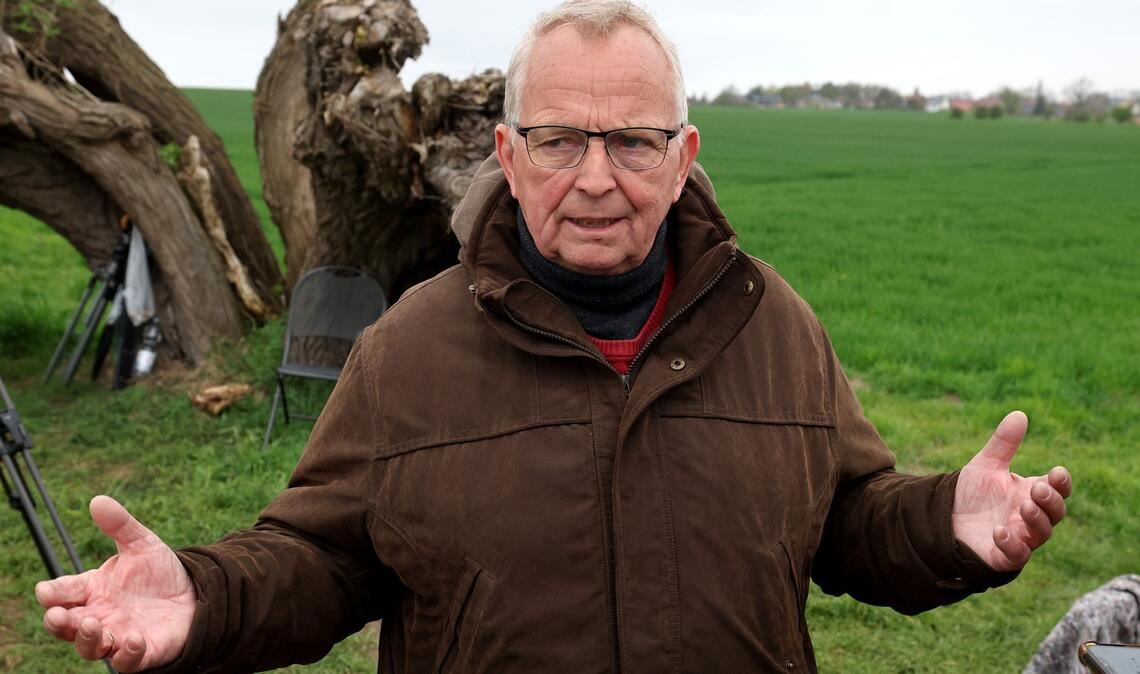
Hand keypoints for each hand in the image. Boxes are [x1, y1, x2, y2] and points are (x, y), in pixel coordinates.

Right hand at [35, 495, 195, 671]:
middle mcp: (100, 616)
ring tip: (93, 624)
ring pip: (91, 647)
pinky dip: (128, 654)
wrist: (196, 592)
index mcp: (93, 590)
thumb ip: (120, 525)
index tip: (46, 591)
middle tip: (57, 615)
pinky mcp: (144, 652)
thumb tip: (98, 500)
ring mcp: (119, 636)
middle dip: (58, 622)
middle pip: (67, 626)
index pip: (62, 594)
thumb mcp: (142, 544)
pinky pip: (128, 661)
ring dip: (87, 639)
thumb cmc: (160, 573)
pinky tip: (134, 639)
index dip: (52, 594)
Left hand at [952, 411, 1071, 571]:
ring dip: (1037, 520)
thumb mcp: (986, 465)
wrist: (942, 518)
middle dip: (1051, 501)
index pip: (1058, 489)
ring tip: (1024, 505)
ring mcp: (1020, 536)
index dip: (1062, 483)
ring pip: (1042, 533)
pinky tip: (1000, 531)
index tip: (1056, 472)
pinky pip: (1016, 554)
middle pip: (1055, 512)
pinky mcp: (1003, 555)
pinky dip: (1012, 544)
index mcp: (1030, 492)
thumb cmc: (971, 493)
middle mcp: (1030, 516)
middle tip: (1037, 489)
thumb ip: (1004, 443)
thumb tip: (1019, 414)